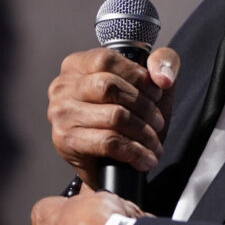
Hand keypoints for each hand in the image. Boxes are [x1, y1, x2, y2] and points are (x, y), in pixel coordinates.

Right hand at [47, 46, 179, 183]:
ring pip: (113, 116)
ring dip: (143, 132)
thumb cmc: (126, 116)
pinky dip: (134, 152)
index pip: (107, 60)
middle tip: (158, 122)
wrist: (107, 164)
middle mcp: (62, 86)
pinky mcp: (65, 141)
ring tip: (154, 142)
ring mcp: (61, 114)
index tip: (156, 94)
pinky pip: (108, 142)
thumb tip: (162, 77)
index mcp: (76, 65)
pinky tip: (145, 158)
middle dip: (143, 106)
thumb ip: (162, 62)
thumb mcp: (148, 83)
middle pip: (109, 87)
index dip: (137, 76)